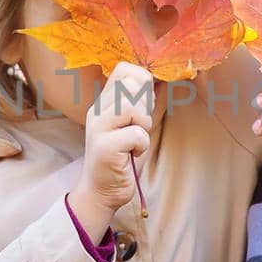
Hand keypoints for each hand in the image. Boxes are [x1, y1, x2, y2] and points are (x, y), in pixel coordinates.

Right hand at [71, 63, 155, 236]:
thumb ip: (145, 105)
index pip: (124, 70)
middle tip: (139, 127)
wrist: (101, 192)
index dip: (142, 82)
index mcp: (105, 103)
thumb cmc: (122, 159)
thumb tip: (163, 82)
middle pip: (132, 84)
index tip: (144, 105)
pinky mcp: (105, 146)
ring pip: (134, 106)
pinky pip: (137, 134)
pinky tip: (131, 154)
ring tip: (135, 140)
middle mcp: (98, 110)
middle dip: (146, 105)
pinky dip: (142, 145)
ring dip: (144, 125)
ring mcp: (99, 127)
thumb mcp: (135, 127)